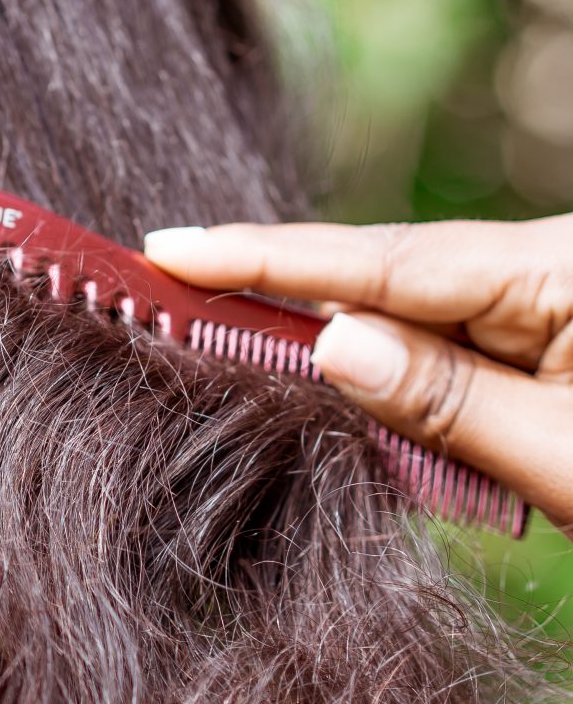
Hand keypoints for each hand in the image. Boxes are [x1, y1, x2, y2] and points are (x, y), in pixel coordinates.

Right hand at [142, 216, 572, 537]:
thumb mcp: (563, 454)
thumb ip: (447, 397)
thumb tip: (330, 344)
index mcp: (559, 267)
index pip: (385, 258)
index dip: (267, 257)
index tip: (170, 249)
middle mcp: (542, 266)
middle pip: (387, 279)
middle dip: (290, 313)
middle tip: (172, 311)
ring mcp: (545, 298)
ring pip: (410, 318)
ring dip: (346, 365)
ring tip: (244, 364)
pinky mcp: (546, 333)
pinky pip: (445, 346)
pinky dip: (397, 383)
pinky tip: (353, 398)